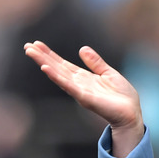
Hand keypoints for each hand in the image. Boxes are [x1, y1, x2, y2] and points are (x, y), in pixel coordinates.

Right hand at [24, 40, 142, 156]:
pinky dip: (57, 77)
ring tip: (32, 53)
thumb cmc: (122, 96)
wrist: (131, 113)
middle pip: (57, 68)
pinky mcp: (85, 98)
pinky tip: (46, 69)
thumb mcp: (109, 74)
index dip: (50, 54)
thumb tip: (82, 49)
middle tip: (27, 46)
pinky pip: (69, 86)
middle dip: (42, 57)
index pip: (63, 64)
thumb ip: (96, 63)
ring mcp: (80, 91)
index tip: (37, 44)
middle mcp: (79, 84)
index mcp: (84, 78)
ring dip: (45, 63)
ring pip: (59, 75)